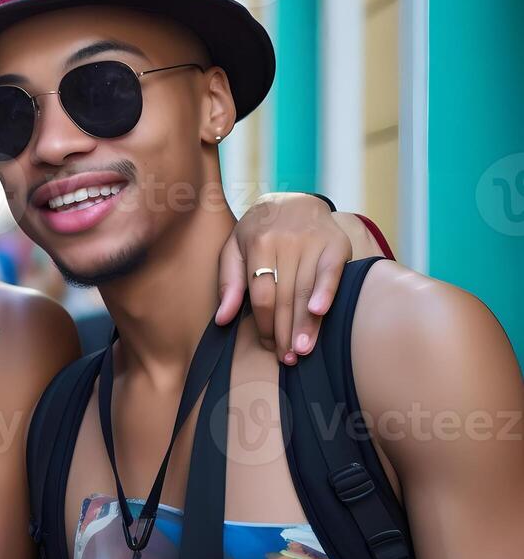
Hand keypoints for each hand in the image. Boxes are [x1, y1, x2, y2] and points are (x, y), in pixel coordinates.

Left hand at [218, 192, 350, 363]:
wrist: (293, 200)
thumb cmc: (258, 232)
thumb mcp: (234, 249)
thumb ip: (229, 282)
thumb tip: (222, 319)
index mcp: (257, 244)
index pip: (261, 294)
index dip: (264, 324)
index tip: (268, 346)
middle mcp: (284, 242)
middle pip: (284, 296)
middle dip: (285, 331)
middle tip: (287, 359)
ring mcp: (311, 242)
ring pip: (306, 290)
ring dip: (305, 324)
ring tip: (302, 350)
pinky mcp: (336, 244)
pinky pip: (331, 272)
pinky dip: (326, 293)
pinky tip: (319, 313)